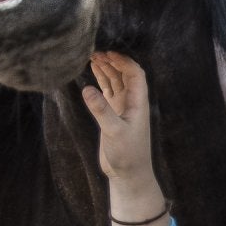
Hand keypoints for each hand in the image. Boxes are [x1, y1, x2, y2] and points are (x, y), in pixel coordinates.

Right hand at [82, 51, 153, 181]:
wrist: (128, 174)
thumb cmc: (127, 154)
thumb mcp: (114, 132)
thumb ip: (101, 111)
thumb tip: (87, 89)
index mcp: (138, 102)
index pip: (135, 73)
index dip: (123, 61)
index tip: (107, 54)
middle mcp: (132, 101)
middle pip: (124, 73)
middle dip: (112, 61)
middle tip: (94, 52)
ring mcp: (122, 107)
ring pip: (115, 81)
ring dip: (105, 69)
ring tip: (91, 56)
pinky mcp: (112, 114)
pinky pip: (107, 91)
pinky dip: (100, 80)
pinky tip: (92, 71)